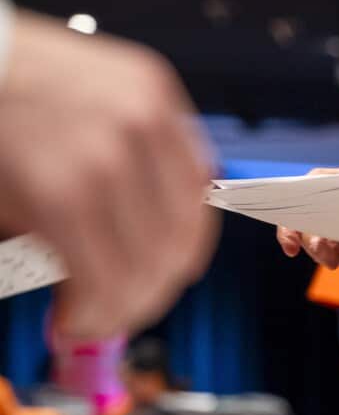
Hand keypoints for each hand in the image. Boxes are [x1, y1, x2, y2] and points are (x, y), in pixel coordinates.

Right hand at [0, 12, 216, 338]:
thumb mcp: (80, 100)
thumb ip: (124, 158)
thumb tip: (140, 242)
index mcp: (152, 95)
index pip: (200, 193)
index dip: (182, 248)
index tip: (162, 275)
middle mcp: (142, 123)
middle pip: (181, 237)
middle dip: (152, 290)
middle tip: (120, 311)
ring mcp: (107, 158)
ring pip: (147, 267)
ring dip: (121, 310)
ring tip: (89, 319)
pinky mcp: (62, 195)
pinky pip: (102, 278)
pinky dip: (93, 314)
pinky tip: (71, 318)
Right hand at [275, 158, 338, 267]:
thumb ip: (334, 182)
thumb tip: (332, 188)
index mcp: (310, 203)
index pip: (290, 225)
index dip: (287, 237)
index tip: (291, 250)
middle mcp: (319, 226)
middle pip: (315, 245)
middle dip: (323, 252)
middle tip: (332, 261)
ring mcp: (337, 241)